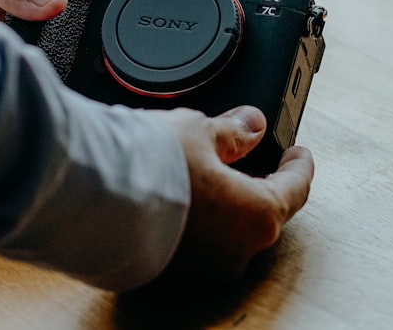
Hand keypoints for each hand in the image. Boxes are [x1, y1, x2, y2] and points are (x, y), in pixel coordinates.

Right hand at [154, 106, 313, 280]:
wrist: (93, 198)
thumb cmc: (152, 169)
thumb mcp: (201, 132)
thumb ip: (233, 131)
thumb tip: (251, 124)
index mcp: (260, 216)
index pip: (296, 187)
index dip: (299, 164)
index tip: (297, 152)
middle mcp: (238, 250)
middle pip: (263, 210)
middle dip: (258, 180)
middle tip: (251, 155)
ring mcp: (206, 265)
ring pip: (230, 227)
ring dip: (225, 199)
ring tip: (207, 168)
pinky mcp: (174, 268)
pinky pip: (199, 239)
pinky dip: (199, 216)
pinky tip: (182, 193)